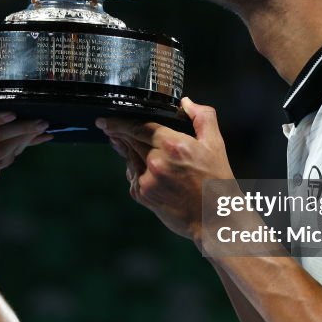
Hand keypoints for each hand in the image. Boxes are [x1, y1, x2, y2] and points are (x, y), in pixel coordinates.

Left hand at [97, 97, 234, 242]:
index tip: (105, 120)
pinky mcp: (143, 194)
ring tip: (120, 141)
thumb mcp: (215, 144)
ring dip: (124, 148)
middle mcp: (157, 162)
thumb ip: (202, 117)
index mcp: (174, 146)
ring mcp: (147, 180)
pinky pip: (132, 175)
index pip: (139, 127)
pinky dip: (133, 168)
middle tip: (107, 127)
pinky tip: (139, 165)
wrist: (213, 219)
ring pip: (128, 157)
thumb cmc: (216, 182)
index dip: (119, 122)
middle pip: (130, 140)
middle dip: (118, 132)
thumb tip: (186, 102)